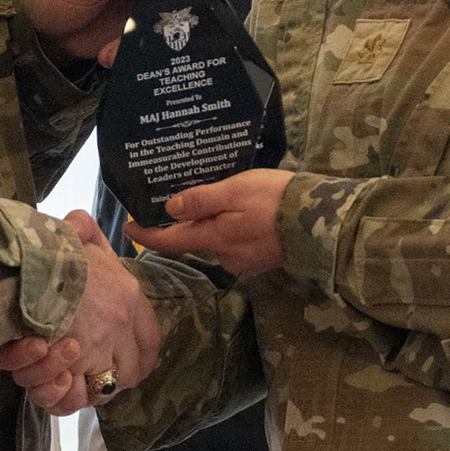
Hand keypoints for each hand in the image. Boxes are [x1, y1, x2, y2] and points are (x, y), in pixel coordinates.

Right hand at [0, 211, 162, 416]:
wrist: (26, 263)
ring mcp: (95, 354)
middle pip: (127, 374)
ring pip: (96, 392)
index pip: (151, 341)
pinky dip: (55, 394)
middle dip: (104, 377)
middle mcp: (119, 330)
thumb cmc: (48, 246)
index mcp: (128, 295)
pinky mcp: (67, 374)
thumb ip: (82, 230)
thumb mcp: (72, 231)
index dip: (140, 357)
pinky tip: (49, 377)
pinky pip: (68, 401)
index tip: (124, 361)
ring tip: (57, 368)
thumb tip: (77, 223)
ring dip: (73, 386)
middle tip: (78, 369)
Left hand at [127, 169, 293, 274]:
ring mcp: (245, 260)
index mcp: (214, 239)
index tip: (126, 227)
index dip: (146, 235)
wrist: (323, 222)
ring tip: (216, 196)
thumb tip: (168, 210)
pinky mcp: (262, 257)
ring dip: (212, 223)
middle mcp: (225, 256)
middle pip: (195, 239)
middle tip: (178, 196)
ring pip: (218, 239)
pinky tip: (243, 211)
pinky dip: (232, 226)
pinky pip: (237, 241)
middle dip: (185, 223)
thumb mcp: (235, 190)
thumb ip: (201, 200)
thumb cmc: (276, 201)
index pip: (170, 242)